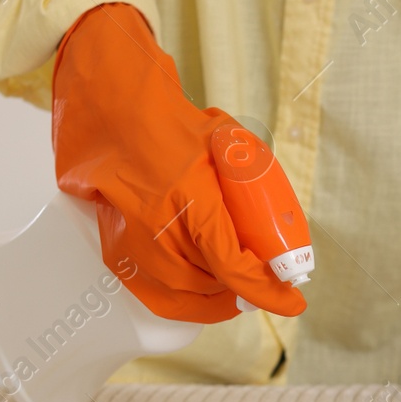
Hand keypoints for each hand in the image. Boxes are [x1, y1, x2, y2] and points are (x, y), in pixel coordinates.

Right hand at [51, 2, 305, 322]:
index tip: (292, 301)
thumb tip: (274, 226)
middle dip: (243, 292)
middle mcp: (155, 221)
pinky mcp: (112, 243)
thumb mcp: (225, 142)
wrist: (108, 101)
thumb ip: (250, 183)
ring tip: (236, 288)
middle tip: (265, 286)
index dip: (265, 289)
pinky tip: (201, 293)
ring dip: (214, 297)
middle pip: (208, 283)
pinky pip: (149, 290)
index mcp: (187, 192)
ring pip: (180, 293)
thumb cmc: (171, 119)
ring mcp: (129, 235)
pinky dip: (180, 300)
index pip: (231, 262)